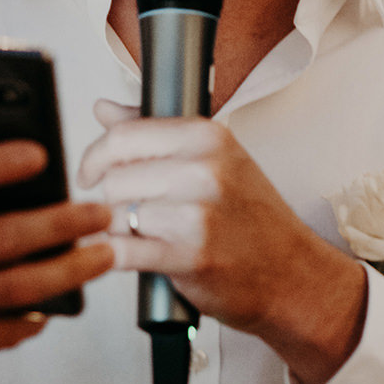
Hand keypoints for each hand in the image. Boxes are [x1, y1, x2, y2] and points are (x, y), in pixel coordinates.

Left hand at [79, 101, 366, 383]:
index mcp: (207, 136)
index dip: (95, 157)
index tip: (90, 174)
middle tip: (128, 213)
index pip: (123, 135)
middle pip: (114, 177)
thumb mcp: (215, 159)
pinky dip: (115, 256)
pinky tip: (129, 256)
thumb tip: (104, 108)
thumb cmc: (253, 220)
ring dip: (118, 231)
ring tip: (144, 236)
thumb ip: (153, 131)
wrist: (293, 274)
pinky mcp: (190, 256)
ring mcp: (198, 213)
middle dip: (110, 200)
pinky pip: (124, 251)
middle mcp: (204, 169)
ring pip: (115, 214)